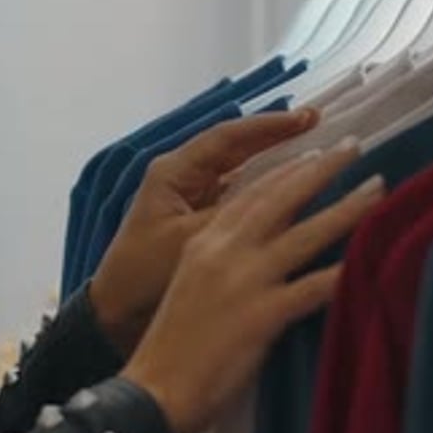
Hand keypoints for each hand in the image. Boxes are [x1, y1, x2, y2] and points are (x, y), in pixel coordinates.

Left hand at [90, 107, 318, 355]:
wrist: (115, 314)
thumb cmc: (144, 275)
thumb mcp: (190, 241)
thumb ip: (233, 215)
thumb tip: (282, 198)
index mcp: (173, 172)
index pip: (226, 137)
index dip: (267, 126)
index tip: (304, 118)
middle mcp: (182, 175)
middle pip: (235, 145)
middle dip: (275, 134)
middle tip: (316, 121)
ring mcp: (192, 195)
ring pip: (240, 166)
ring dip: (273, 157)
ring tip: (313, 146)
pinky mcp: (200, 217)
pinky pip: (239, 191)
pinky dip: (265, 185)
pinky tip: (293, 185)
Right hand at [123, 142, 384, 432]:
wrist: (153, 389)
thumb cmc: (171, 341)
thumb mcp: (191, 279)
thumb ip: (224, 254)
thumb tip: (264, 241)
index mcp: (206, 239)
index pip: (252, 191)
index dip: (287, 169)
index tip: (315, 151)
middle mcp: (226, 249)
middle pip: (282, 198)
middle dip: (321, 168)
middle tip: (353, 146)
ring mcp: (246, 280)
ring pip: (306, 233)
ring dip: (347, 208)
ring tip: (378, 188)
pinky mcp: (263, 315)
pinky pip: (312, 287)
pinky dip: (343, 272)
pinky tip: (371, 261)